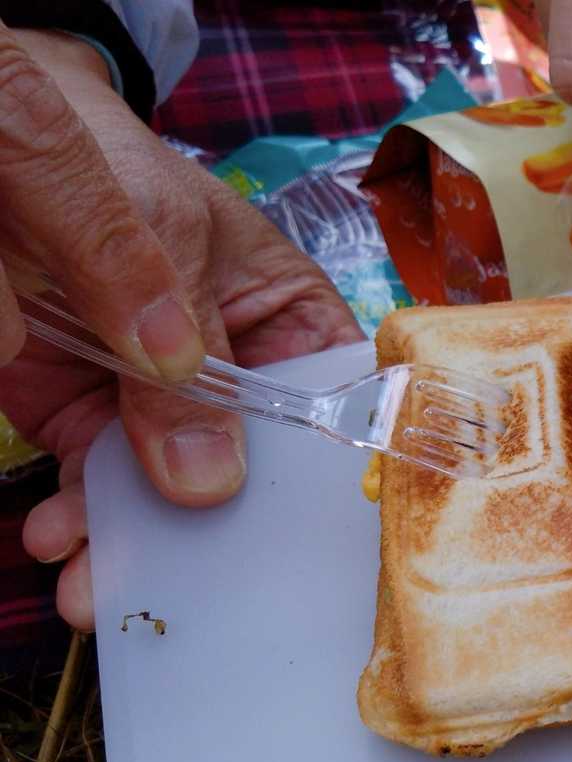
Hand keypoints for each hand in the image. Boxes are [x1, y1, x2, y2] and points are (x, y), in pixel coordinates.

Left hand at [0, 28, 362, 629]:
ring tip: (97, 585)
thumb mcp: (159, 238)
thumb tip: (208, 479)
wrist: (6, 154)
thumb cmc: (106, 161)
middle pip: (250, 471)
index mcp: (287, 318)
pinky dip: (77, 517)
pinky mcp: (86, 415)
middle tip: (192, 592)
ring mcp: (156, 398)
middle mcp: (233, 372)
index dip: (330, 478)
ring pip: (168, 492)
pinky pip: (94, 482)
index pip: (333, 406)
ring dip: (136, 544)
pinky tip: (58, 536)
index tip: (313, 547)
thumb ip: (183, 348)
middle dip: (217, 536)